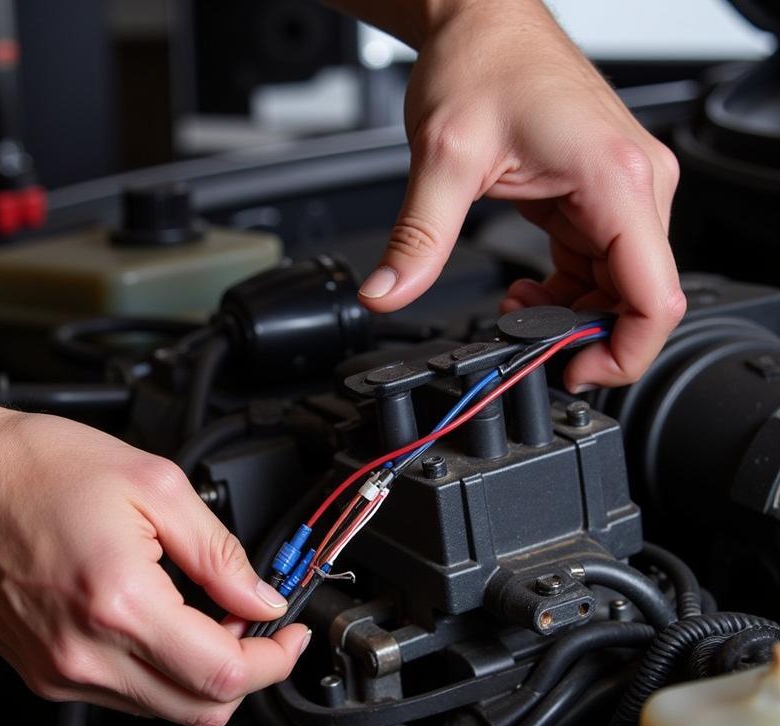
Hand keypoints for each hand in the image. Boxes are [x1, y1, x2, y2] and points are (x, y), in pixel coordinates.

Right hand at [0, 409, 309, 725]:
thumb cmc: (30, 469)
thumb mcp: (152, 485)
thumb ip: (219, 552)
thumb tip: (259, 596)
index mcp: (119, 602)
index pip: (224, 674)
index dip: (273, 660)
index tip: (287, 635)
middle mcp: (85, 652)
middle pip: (200, 709)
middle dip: (245, 673)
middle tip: (250, 622)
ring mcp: (60, 670)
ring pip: (162, 710)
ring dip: (200, 674)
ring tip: (200, 615)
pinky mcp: (43, 673)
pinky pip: (122, 696)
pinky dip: (157, 672)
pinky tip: (156, 623)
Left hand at [355, 0, 685, 391]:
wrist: (483, 20)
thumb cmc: (482, 62)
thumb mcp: (444, 159)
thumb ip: (418, 239)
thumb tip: (386, 295)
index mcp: (618, 180)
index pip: (655, 298)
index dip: (622, 354)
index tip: (572, 373)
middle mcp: (636, 186)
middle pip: (637, 299)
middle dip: (582, 336)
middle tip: (522, 341)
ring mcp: (622, 193)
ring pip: (615, 288)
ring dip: (566, 313)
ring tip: (513, 307)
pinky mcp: (600, 197)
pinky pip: (595, 267)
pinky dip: (562, 291)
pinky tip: (523, 288)